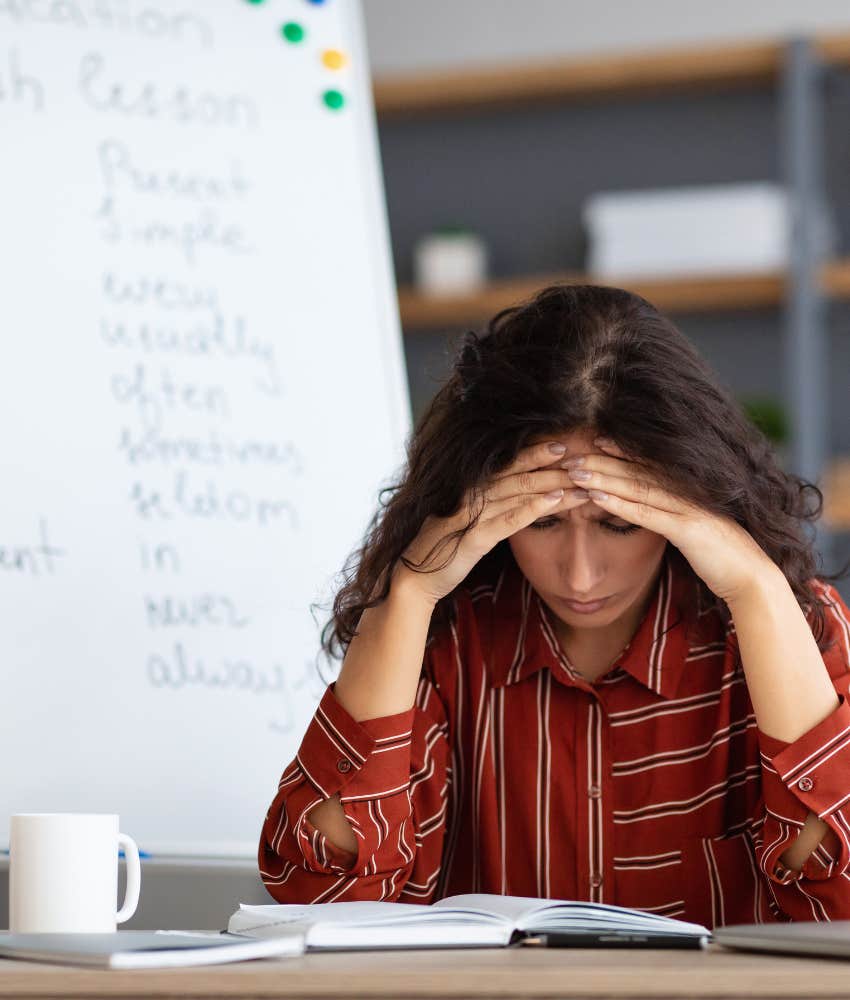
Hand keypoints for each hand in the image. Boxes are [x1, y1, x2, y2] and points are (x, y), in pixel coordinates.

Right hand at [399, 441, 591, 605]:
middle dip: (551, 464)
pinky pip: (510, 519)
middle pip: (518, 472)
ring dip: (554, 484)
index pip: (506, 464)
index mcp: (468, 488)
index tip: (561, 445)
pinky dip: (535, 508)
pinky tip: (557, 502)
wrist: (412, 579)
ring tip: (582, 479)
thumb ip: (484, 506)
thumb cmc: (441, 550)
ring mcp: (471, 515)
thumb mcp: (463, 522)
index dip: (534, 453)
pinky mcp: (474, 538)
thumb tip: (510, 494)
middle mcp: (469, 495)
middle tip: (582, 454)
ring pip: (519, 491)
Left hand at [562, 437, 776, 603]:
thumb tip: (658, 511)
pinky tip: (596, 497)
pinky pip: (647, 514)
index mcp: (691, 490)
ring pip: (638, 488)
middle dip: (603, 462)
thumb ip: (677, 517)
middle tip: (572, 454)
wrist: (752, 579)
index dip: (623, 451)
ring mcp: (689, 509)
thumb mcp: (695, 531)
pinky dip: (619, 504)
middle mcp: (689, 493)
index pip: (650, 465)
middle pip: (638, 471)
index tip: (596, 441)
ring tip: (576, 472)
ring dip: (604, 479)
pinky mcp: (688, 530)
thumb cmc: (722, 557)